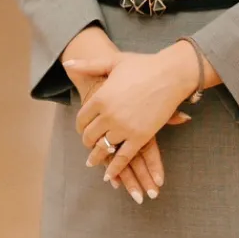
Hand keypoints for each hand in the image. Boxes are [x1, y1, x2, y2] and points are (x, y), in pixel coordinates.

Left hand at [64, 46, 198, 193]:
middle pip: (89, 136)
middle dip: (87, 142)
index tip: (82, 128)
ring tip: (93, 161)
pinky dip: (114, 168)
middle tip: (88, 145)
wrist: (171, 74)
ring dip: (96, 157)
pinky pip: (123, 157)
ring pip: (103, 148)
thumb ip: (89, 65)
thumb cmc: (143, 65)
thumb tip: (67, 63)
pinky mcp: (140, 137)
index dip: (80, 126)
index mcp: (100, 98)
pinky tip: (109, 176)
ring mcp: (124, 128)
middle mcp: (108, 115)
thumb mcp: (113, 62)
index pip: (81, 119)